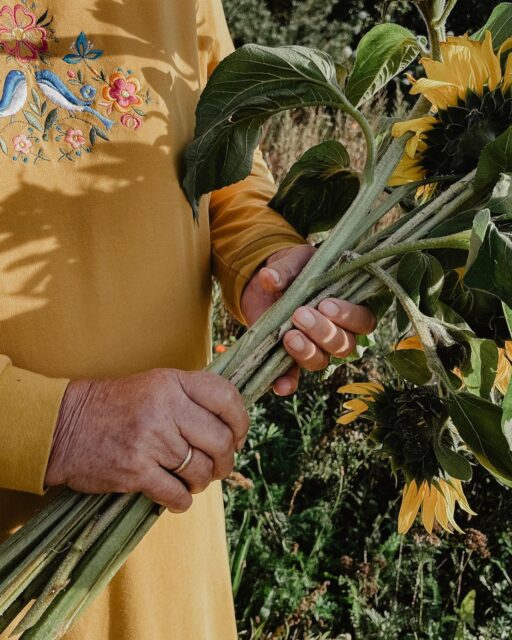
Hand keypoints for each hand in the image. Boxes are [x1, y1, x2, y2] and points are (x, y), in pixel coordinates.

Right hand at [45, 369, 248, 512]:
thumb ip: (191, 397)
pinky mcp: (135, 471)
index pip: (226, 398)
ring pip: (201, 470)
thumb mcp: (155, 385)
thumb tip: (232, 425)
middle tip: (217, 467)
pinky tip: (175, 496)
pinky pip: (177, 494)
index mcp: (172, 382)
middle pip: (220, 441)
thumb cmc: (115, 406)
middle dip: (225, 461)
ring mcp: (150, 440)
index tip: (238, 436)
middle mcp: (165, 407)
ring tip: (192, 480)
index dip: (241, 421)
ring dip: (202, 482)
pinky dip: (181, 501)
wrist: (63, 426)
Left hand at [241, 245, 375, 395]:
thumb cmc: (293, 268)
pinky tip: (280, 384)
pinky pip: (294, 377)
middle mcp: (337, 332)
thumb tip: (269, 278)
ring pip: (322, 361)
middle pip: (344, 345)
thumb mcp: (293, 260)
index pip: (363, 320)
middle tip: (300, 315)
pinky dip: (288, 382)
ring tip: (288, 336)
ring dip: (307, 352)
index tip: (326, 305)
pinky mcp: (290, 358)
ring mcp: (314, 347)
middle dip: (324, 332)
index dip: (349, 317)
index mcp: (350, 306)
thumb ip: (286, 268)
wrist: (264, 282)